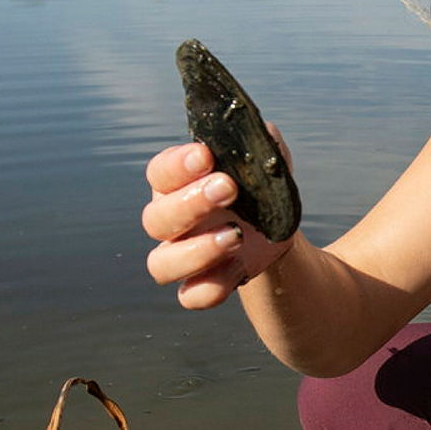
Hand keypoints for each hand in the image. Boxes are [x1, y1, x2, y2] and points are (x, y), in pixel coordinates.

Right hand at [140, 134, 296, 309]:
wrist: (275, 231)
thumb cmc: (257, 188)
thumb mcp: (265, 164)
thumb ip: (261, 146)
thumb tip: (265, 133)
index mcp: (176, 184)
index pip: (159, 173)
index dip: (177, 165)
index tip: (206, 156)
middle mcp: (169, 222)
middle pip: (155, 219)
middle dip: (190, 203)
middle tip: (229, 188)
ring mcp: (180, 256)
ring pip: (161, 265)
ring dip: (196, 251)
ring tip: (236, 236)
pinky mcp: (199, 285)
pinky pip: (190, 296)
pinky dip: (212, 286)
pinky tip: (240, 268)